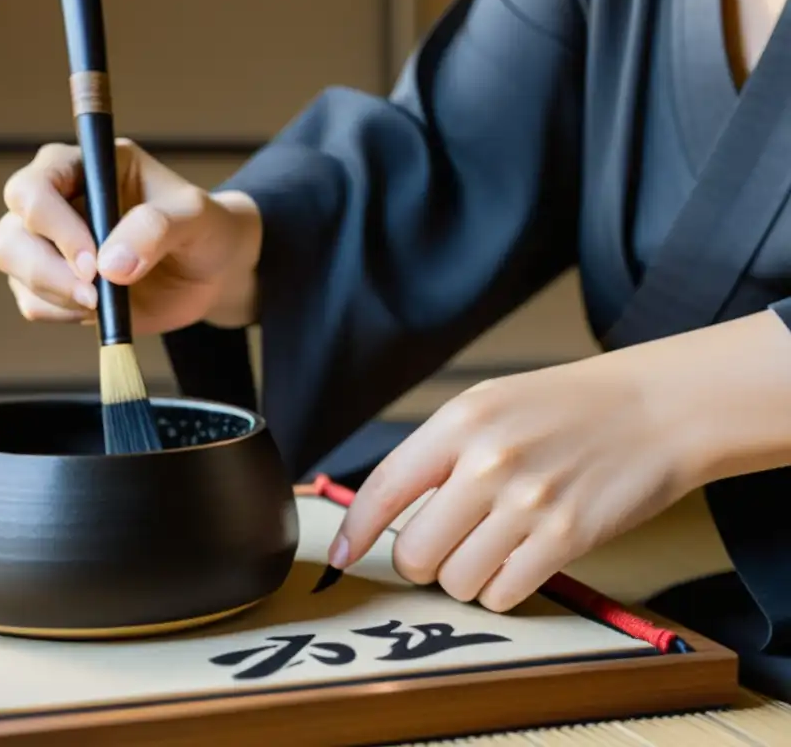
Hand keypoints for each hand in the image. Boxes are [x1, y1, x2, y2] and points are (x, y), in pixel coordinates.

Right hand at [0, 141, 262, 333]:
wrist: (213, 269)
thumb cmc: (204, 227)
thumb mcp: (194, 217)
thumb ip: (155, 229)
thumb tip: (109, 268)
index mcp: (84, 166)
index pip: (34, 187)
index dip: (53, 227)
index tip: (94, 264)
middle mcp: (57, 200)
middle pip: (11, 233)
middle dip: (46, 270)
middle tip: (95, 295)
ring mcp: (50, 244)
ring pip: (15, 270)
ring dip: (56, 295)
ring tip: (106, 303)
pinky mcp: (56, 283)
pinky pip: (33, 303)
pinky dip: (63, 314)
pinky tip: (103, 310)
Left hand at [327, 354, 698, 612]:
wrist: (653, 408)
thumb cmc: (565, 408)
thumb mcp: (488, 405)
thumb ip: (438, 452)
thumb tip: (387, 509)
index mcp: (459, 424)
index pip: (384, 489)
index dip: (356, 532)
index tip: (344, 556)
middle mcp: (487, 462)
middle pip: (415, 553)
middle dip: (421, 562)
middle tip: (444, 546)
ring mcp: (528, 502)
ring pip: (456, 581)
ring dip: (465, 577)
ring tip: (490, 547)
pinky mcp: (568, 537)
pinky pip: (504, 593)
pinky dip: (501, 589)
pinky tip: (518, 560)